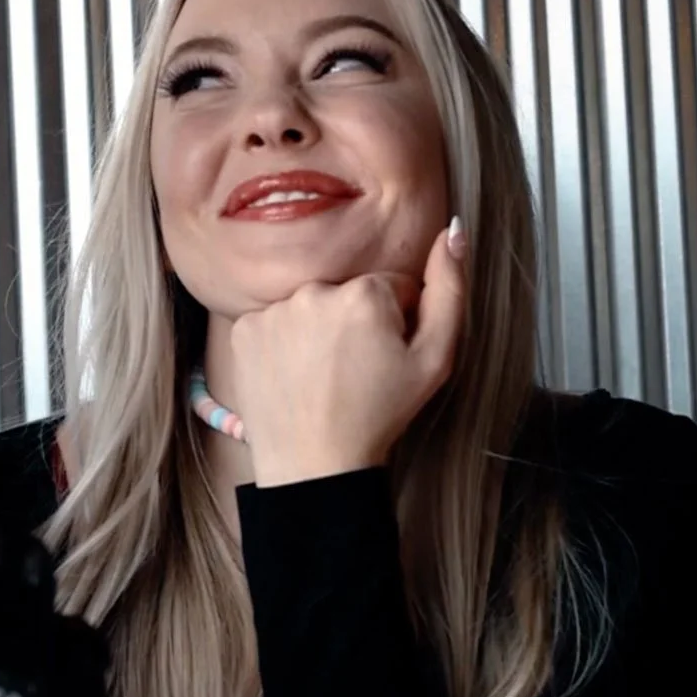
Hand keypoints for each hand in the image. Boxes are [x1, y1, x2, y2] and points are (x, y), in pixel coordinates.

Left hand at [223, 218, 468, 486]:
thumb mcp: (436, 359)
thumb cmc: (380, 414)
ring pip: (310, 306)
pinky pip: (274, 322)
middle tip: (355, 370)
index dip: (396, 322)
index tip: (387, 357)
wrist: (314, 465)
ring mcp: (273, 309)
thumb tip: (453, 230)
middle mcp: (313, 289)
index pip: (391, 287)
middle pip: (347, 292)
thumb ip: (449, 290)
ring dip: (318, 330)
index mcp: (364, 292)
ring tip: (323, 375)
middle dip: (356, 322)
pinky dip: (283, 342)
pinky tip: (293, 374)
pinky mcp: (243, 330)